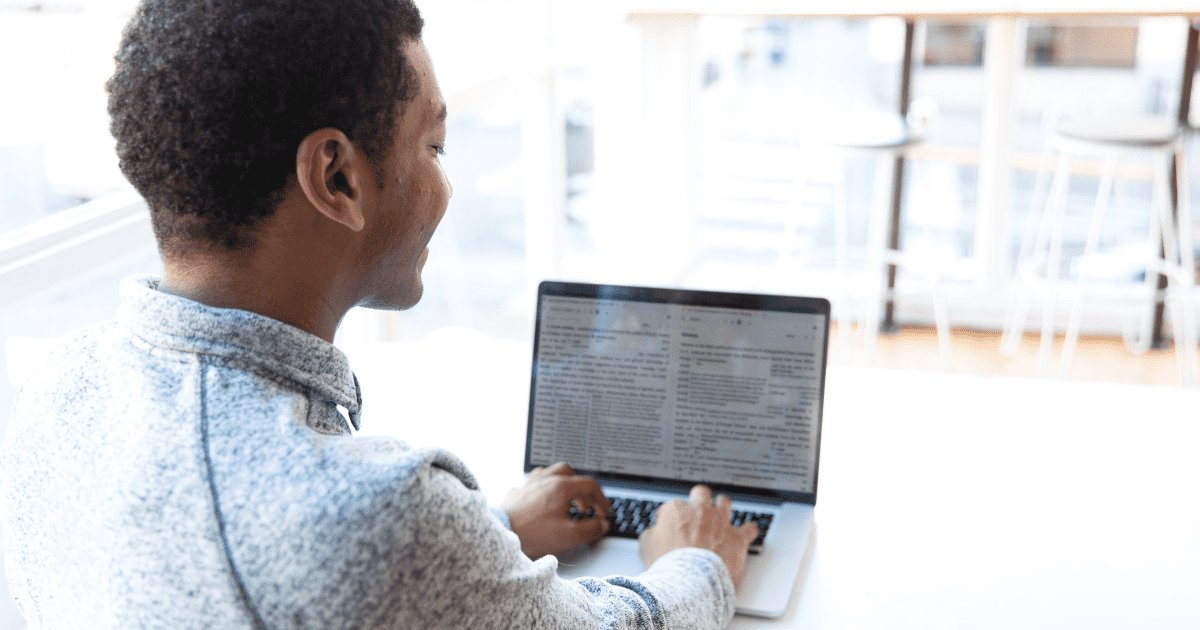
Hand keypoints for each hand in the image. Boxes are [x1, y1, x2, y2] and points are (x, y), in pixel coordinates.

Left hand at [501, 462, 609, 558]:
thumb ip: (590, 529)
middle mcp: (546, 479)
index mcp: (561, 486)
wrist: (502, 533)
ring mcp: (529, 483)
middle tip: (586, 508)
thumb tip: (601, 524)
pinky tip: (544, 501)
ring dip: (564, 486)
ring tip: (567, 501)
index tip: (603, 513)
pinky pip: (535, 484)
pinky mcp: (517, 492)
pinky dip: (545, 490)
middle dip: (583, 491)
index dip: (601, 499)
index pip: (590, 485)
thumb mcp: (570, 536)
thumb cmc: (533, 533)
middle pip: (571, 474)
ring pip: (552, 474)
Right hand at [638, 485, 758, 587]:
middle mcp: (700, 511)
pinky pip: (749, 528)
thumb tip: (653, 533)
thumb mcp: (646, 548)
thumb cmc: (668, 567)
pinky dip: (747, 531)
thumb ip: (651, 535)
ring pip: (724, 502)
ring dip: (722, 508)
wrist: (690, 584)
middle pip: (700, 494)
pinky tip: (746, 532)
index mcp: (676, 510)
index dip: (671, 519)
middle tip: (696, 515)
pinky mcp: (737, 538)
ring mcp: (720, 522)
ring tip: (720, 518)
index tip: (671, 529)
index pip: (672, 507)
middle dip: (698, 501)